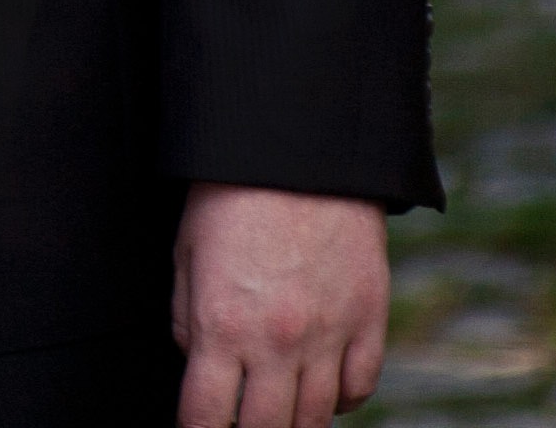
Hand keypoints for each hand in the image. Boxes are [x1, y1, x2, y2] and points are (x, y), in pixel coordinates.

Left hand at [173, 183, 387, 427]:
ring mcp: (329, 336)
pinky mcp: (369, 321)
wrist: (300, 156)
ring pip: (317, 418)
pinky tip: (323, 393)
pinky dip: (342, 401)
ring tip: (277, 415)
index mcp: (222, 326)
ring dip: (294, 424)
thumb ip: (186, 318)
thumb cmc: (230, 197)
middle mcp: (278, 343)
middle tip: (238, 423)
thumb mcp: (185, 254)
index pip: (207, 415)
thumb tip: (196, 363)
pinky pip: (360, 388)